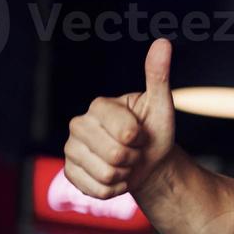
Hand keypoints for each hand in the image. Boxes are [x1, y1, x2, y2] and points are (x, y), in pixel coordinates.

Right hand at [64, 39, 177, 198]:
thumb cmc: (154, 132)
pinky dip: (114, 190)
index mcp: (99, 106)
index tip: (140, 133)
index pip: (125, 132)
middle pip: (114, 155)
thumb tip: (163, 43)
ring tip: (125, 164)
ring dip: (124, 175)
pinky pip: (97, 190)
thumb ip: (158, 76)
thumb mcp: (161, 105)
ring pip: (106, 174)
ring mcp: (71, 150)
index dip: (139, 138)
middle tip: (133, 151)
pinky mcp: (70, 173)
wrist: (147, 163)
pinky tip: (116, 178)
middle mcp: (78, 125)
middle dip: (133, 158)